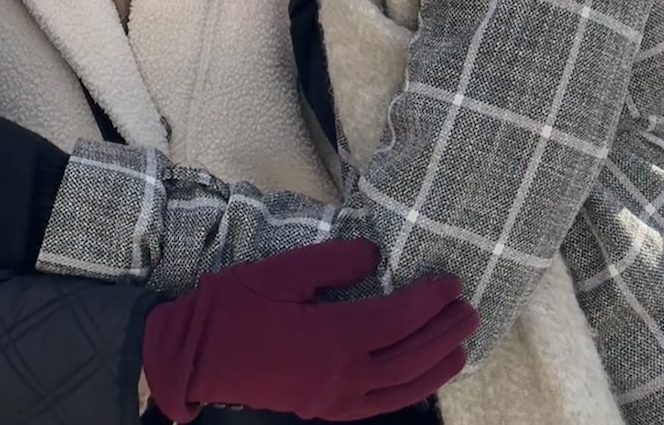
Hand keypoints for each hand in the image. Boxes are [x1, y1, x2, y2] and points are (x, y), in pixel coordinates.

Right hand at [141, 239, 477, 422]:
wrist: (194, 357)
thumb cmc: (233, 307)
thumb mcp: (282, 271)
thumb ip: (334, 261)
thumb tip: (375, 255)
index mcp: (333, 338)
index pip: (398, 320)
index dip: (429, 301)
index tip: (451, 282)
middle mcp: (343, 377)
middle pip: (409, 358)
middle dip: (444, 334)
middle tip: (470, 311)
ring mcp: (335, 400)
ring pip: (402, 389)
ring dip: (435, 367)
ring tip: (461, 346)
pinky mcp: (325, 410)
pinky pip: (380, 405)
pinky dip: (409, 391)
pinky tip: (420, 377)